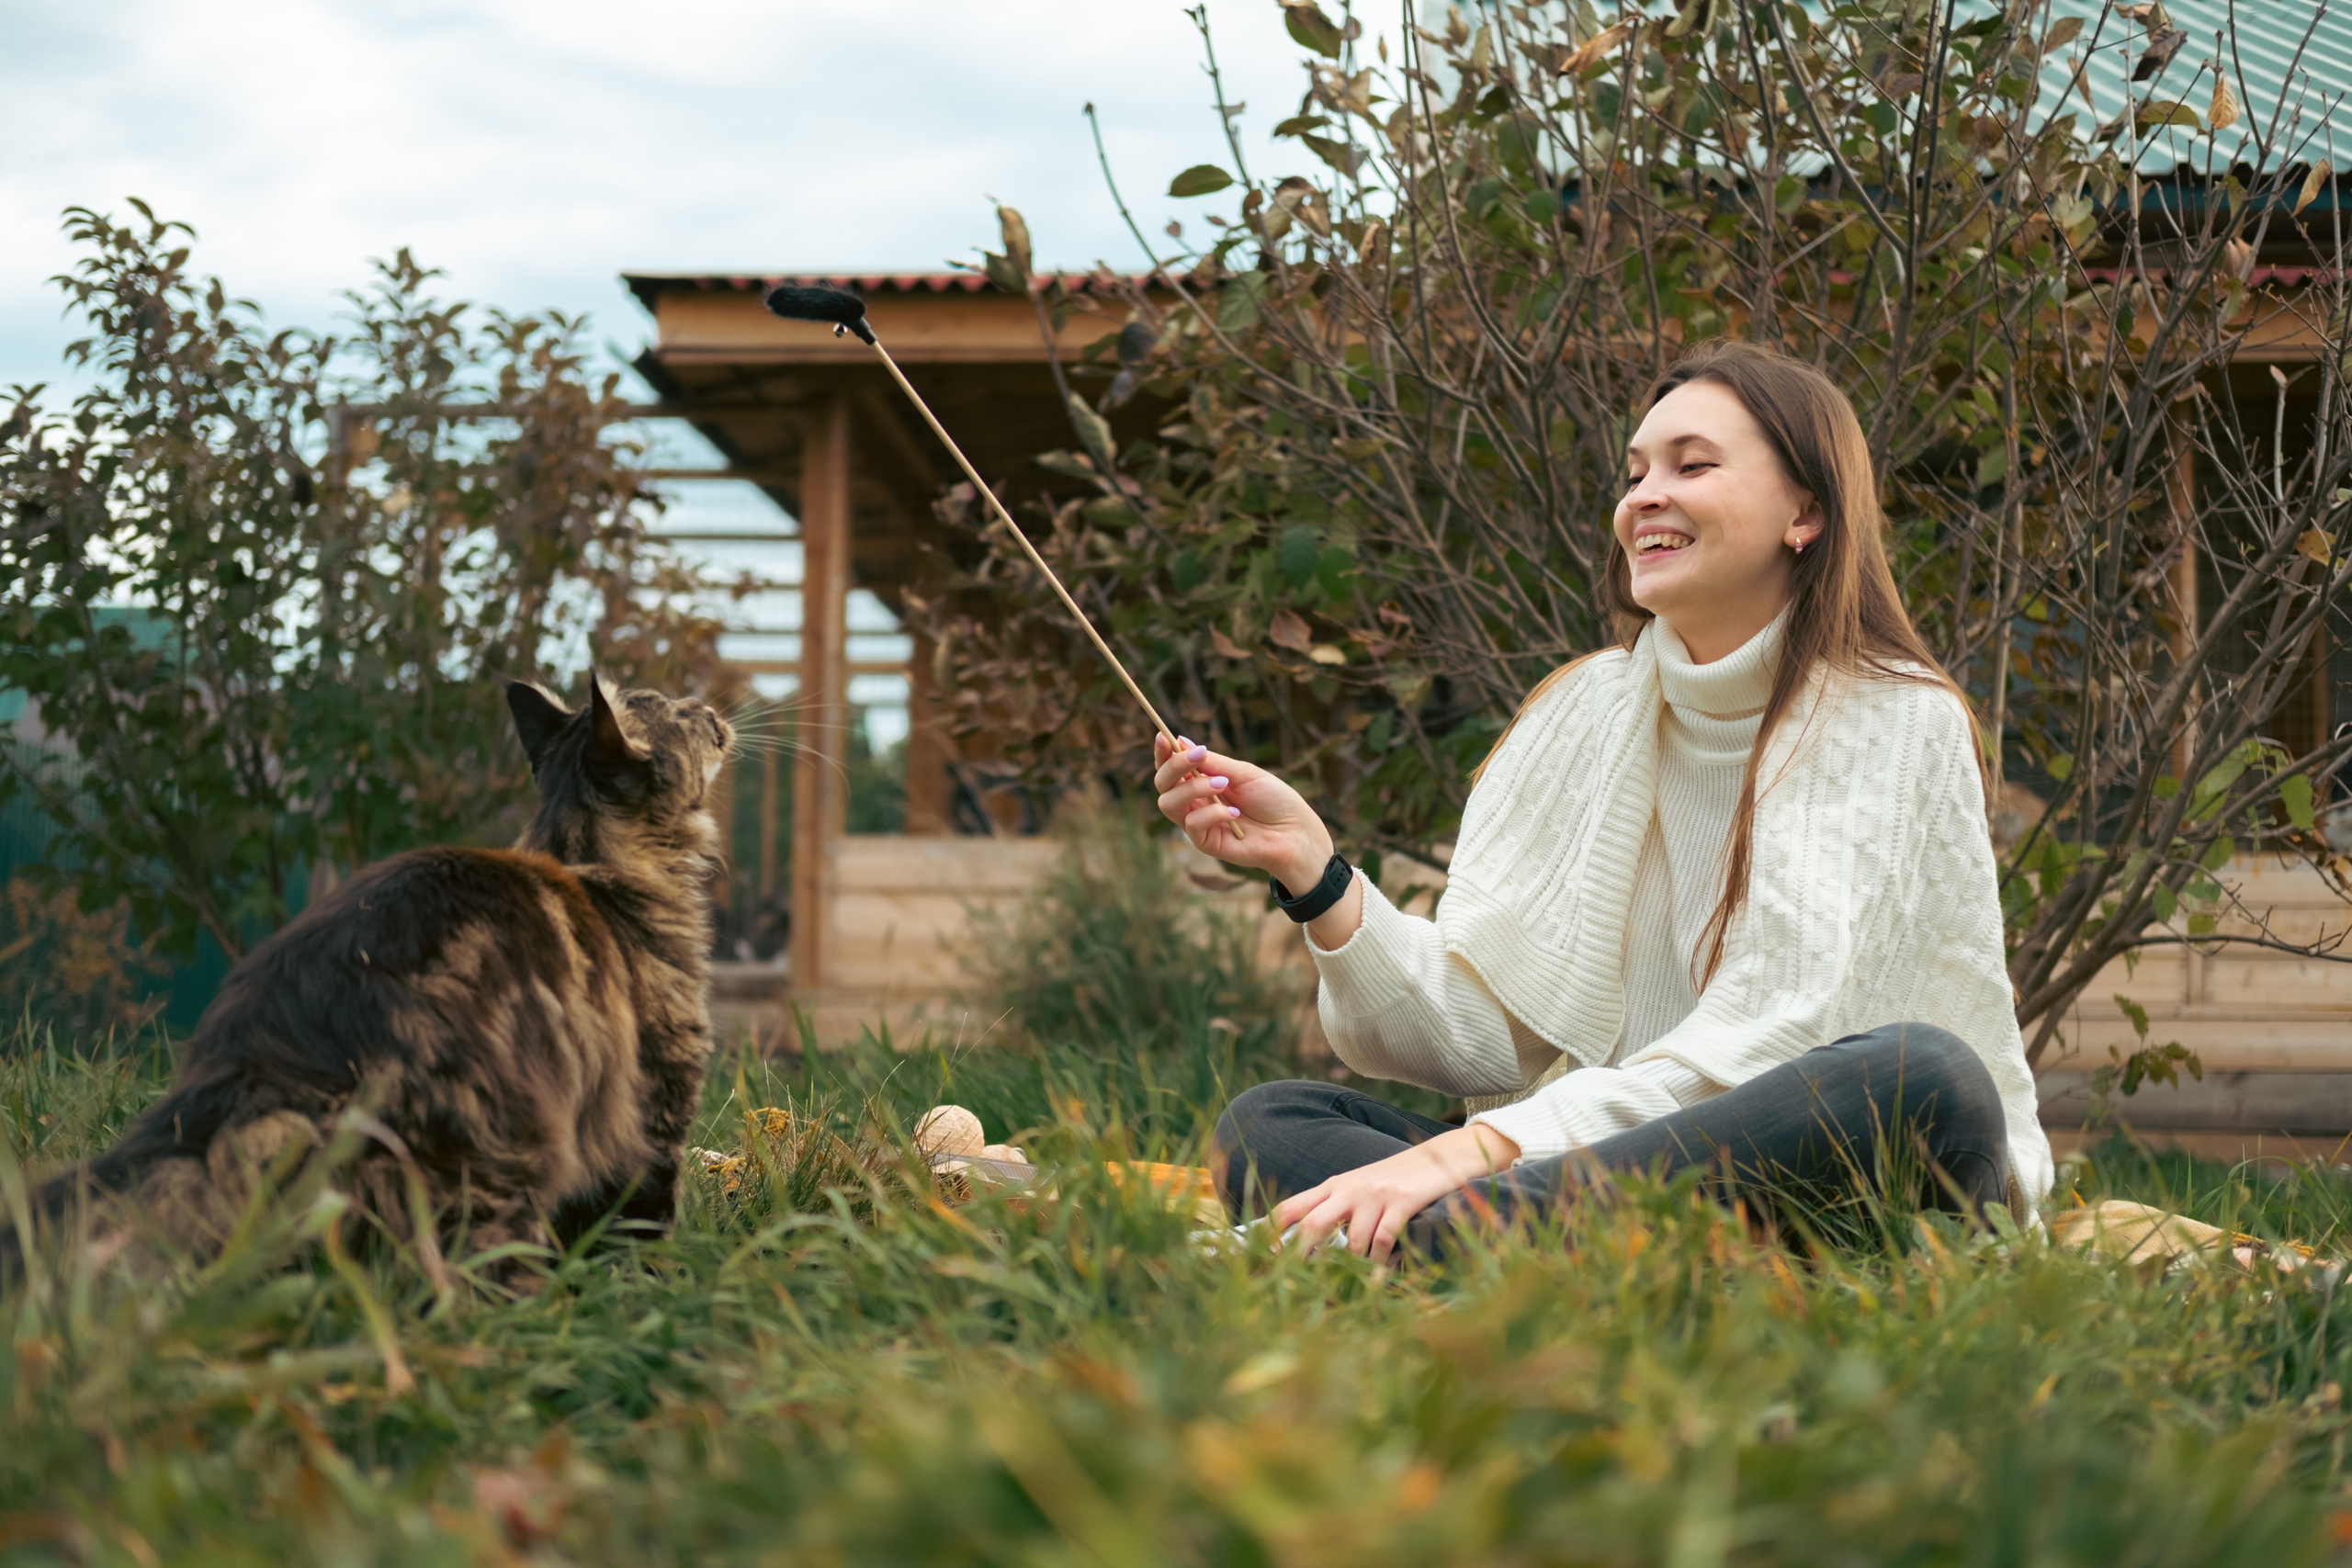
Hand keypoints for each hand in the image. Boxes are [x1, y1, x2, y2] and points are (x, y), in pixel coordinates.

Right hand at [1152, 733, 1332, 886]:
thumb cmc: (1273, 799)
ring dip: (1194, 788)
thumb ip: (1212, 762)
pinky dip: (1212, 813)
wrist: (1296, 831)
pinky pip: (1192, 825)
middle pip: (1163, 784)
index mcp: (1202, 782)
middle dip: (1175, 766)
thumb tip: (1180, 740)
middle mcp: (1195, 802)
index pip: (1171, 768)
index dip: (1162, 753)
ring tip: (1224, 784)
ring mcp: (1199, 824)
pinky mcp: (1206, 843)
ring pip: (1168, 804)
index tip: (1163, 736)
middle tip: (1199, 756)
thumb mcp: (1243, 773)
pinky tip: (1235, 813)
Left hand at [1271, 1124, 1521, 1263]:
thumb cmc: (1394, 1179)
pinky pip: (1384, 1240)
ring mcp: (1375, 1196)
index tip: (1259, 1257)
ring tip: (1359, 1283)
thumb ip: (1334, 1210)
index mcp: (1332, 1187)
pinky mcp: (1402, 1202)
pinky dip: (1383, 1260)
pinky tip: (1385, 1269)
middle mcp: (1348, 1190)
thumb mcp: (1358, 1188)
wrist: (1439, 1156)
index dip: (1270, 1233)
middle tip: (1300, 1283)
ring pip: (1353, 1242)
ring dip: (1356, 1268)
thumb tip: (1305, 1245)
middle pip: (1313, 1226)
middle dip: (1303, 1258)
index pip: (1290, 1207)